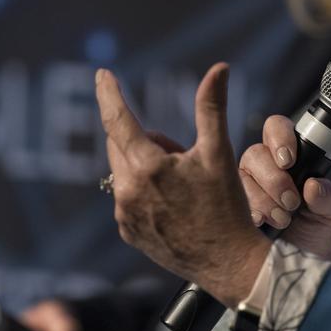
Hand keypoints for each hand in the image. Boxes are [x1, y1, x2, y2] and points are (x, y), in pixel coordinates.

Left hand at [96, 63, 269, 307]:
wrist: (228, 262)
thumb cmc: (226, 206)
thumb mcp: (220, 152)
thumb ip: (212, 107)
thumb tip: (219, 68)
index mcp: (147, 167)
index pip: (118, 120)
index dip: (109, 94)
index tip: (102, 74)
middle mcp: (127, 191)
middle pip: (123, 145)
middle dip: (149, 141)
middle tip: (184, 157)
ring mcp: (125, 215)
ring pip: (127, 171)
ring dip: (147, 166)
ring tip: (185, 187)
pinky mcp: (128, 232)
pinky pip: (129, 198)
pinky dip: (146, 191)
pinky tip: (176, 205)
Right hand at [238, 114, 330, 261]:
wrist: (297, 269)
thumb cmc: (312, 233)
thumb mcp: (328, 215)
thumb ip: (328, 197)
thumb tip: (314, 185)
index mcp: (287, 158)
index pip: (276, 128)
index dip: (279, 138)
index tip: (289, 160)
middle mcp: (261, 168)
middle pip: (255, 153)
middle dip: (273, 179)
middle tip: (291, 202)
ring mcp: (241, 187)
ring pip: (241, 177)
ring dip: (263, 200)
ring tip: (281, 220)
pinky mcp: (228, 208)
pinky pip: (227, 201)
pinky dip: (247, 212)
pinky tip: (259, 224)